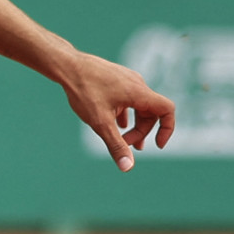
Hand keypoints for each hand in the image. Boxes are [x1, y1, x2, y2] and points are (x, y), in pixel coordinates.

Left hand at [59, 51, 174, 170]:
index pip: (167, 110)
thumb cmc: (83, 91)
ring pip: (139, 107)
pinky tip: (116, 125)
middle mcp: (137, 84)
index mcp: (139, 93)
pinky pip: (128, 100)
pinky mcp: (117, 80)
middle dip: (141, 132)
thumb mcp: (100, 122)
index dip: (167, 129)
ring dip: (134, 125)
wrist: (67, 66)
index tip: (158, 145)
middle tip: (125, 145)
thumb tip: (127, 167)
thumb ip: (116, 145)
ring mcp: (127, 80)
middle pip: (150, 113)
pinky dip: (125, 115)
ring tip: (124, 141)